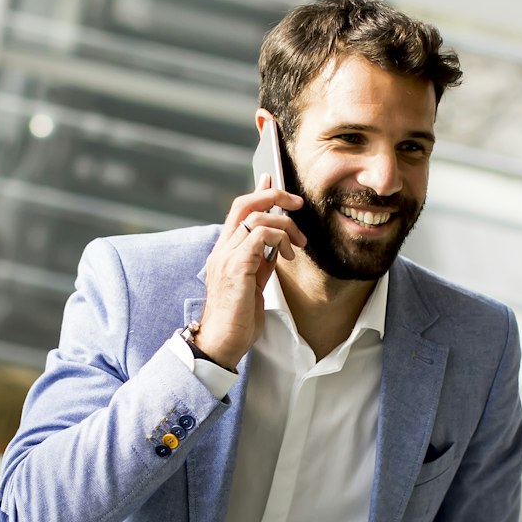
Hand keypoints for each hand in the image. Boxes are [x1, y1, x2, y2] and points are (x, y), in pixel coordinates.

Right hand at [195, 176, 303, 369]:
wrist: (222, 343)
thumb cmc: (237, 318)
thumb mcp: (254, 283)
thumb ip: (262, 261)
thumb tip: (277, 244)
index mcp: (225, 250)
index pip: (239, 209)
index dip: (258, 191)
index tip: (273, 179)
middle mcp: (222, 248)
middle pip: (244, 203)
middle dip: (274, 194)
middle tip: (297, 203)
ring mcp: (227, 256)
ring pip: (258, 217)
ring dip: (286, 225)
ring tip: (298, 244)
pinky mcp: (236, 266)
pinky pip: (260, 236)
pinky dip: (280, 238)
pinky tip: (288, 254)